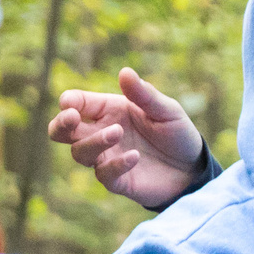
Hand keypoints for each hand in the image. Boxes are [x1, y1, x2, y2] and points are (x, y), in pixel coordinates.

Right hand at [47, 68, 205, 208]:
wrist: (193, 168)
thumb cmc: (177, 133)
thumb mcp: (166, 110)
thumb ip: (144, 94)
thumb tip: (125, 72)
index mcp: (108, 110)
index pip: (77, 103)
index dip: (68, 102)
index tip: (69, 103)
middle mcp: (101, 133)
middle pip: (62, 131)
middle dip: (60, 124)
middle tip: (71, 118)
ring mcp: (107, 158)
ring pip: (80, 153)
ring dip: (93, 142)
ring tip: (117, 132)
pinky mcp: (118, 181)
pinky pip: (104, 175)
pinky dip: (115, 165)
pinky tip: (134, 157)